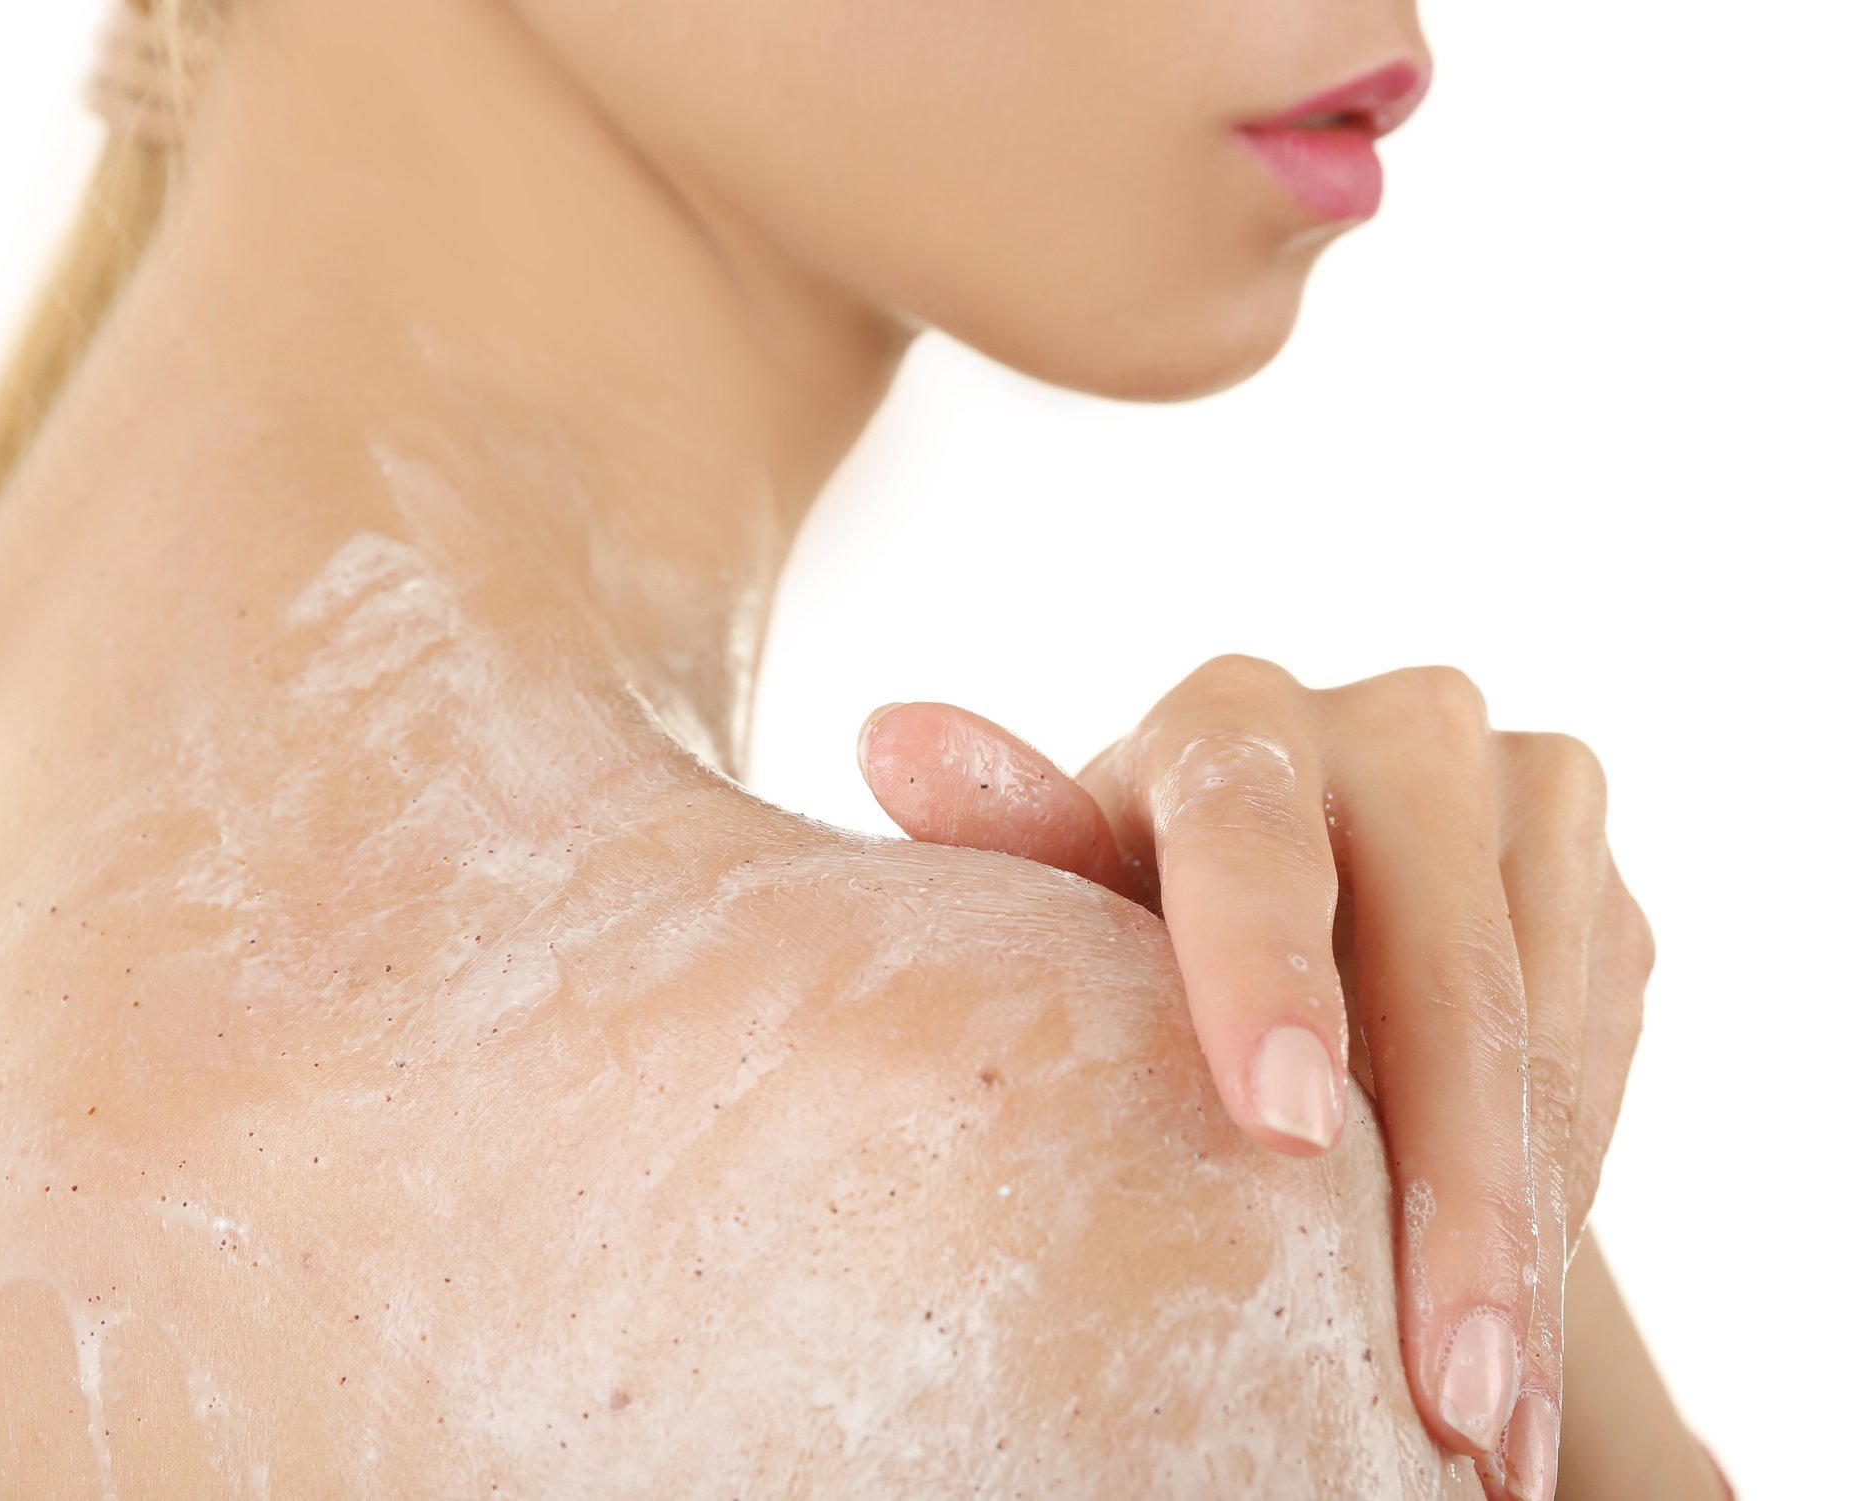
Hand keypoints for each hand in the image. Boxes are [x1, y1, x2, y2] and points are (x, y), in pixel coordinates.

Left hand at [854, 657, 1654, 1500]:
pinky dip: (1564, 1212)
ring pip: (1545, 1037)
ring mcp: (1524, 804)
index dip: (1265, 975)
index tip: (1286, 1133)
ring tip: (1494, 1432)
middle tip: (1448, 1393)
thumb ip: (1009, 834)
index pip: (1250, 836)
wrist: (1301, 935)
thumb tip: (896, 738)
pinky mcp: (1602, 894)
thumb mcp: (1069, 891)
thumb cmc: (1135, 919)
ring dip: (1529, 1245)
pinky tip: (1523, 1340)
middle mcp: (1401, 729)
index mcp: (1236, 721)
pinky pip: (1600, 1066)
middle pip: (1443, 967)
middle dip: (1454, 1198)